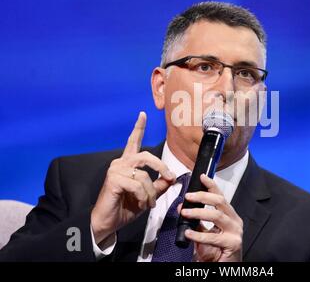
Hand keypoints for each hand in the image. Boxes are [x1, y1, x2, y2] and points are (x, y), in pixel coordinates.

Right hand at [91, 112, 175, 243]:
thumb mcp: (147, 195)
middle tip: (170, 178)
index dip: (138, 128)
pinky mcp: (113, 180)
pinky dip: (144, 196)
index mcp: (127, 164)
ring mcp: (116, 170)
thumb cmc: (125, 207)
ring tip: (150, 203)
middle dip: (161, 167)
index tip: (143, 114)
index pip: (133, 141)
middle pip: (146, 156)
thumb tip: (172, 178)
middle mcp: (120, 163)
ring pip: (144, 175)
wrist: (107, 222)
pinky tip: (142, 204)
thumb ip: (159, 185)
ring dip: (151, 192)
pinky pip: (137, 185)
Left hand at [180, 174, 242, 261]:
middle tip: (188, 196)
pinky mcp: (233, 244)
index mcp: (230, 216)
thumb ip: (197, 221)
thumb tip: (182, 207)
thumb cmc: (215, 251)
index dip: (211, 185)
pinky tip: (188, 234)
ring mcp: (236, 232)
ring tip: (185, 213)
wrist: (224, 268)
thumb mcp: (204, 233)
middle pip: (220, 202)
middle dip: (203, 196)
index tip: (201, 176)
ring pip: (217, 215)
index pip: (220, 196)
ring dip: (199, 213)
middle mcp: (235, 221)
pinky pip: (213, 237)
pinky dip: (198, 235)